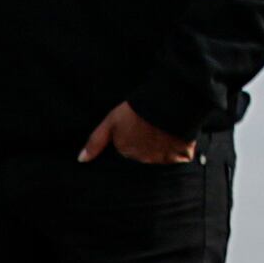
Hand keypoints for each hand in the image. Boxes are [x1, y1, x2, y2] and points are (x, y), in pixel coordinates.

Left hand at [78, 101, 196, 164]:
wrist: (167, 102)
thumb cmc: (138, 109)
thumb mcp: (111, 121)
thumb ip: (95, 142)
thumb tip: (81, 160)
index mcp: (127, 151)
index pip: (128, 150)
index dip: (133, 136)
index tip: (138, 126)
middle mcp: (143, 159)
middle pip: (145, 153)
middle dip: (147, 142)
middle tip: (152, 125)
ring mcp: (162, 158)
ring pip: (163, 155)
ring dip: (165, 144)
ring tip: (166, 127)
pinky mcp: (180, 155)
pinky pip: (182, 155)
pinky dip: (183, 147)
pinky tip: (179, 134)